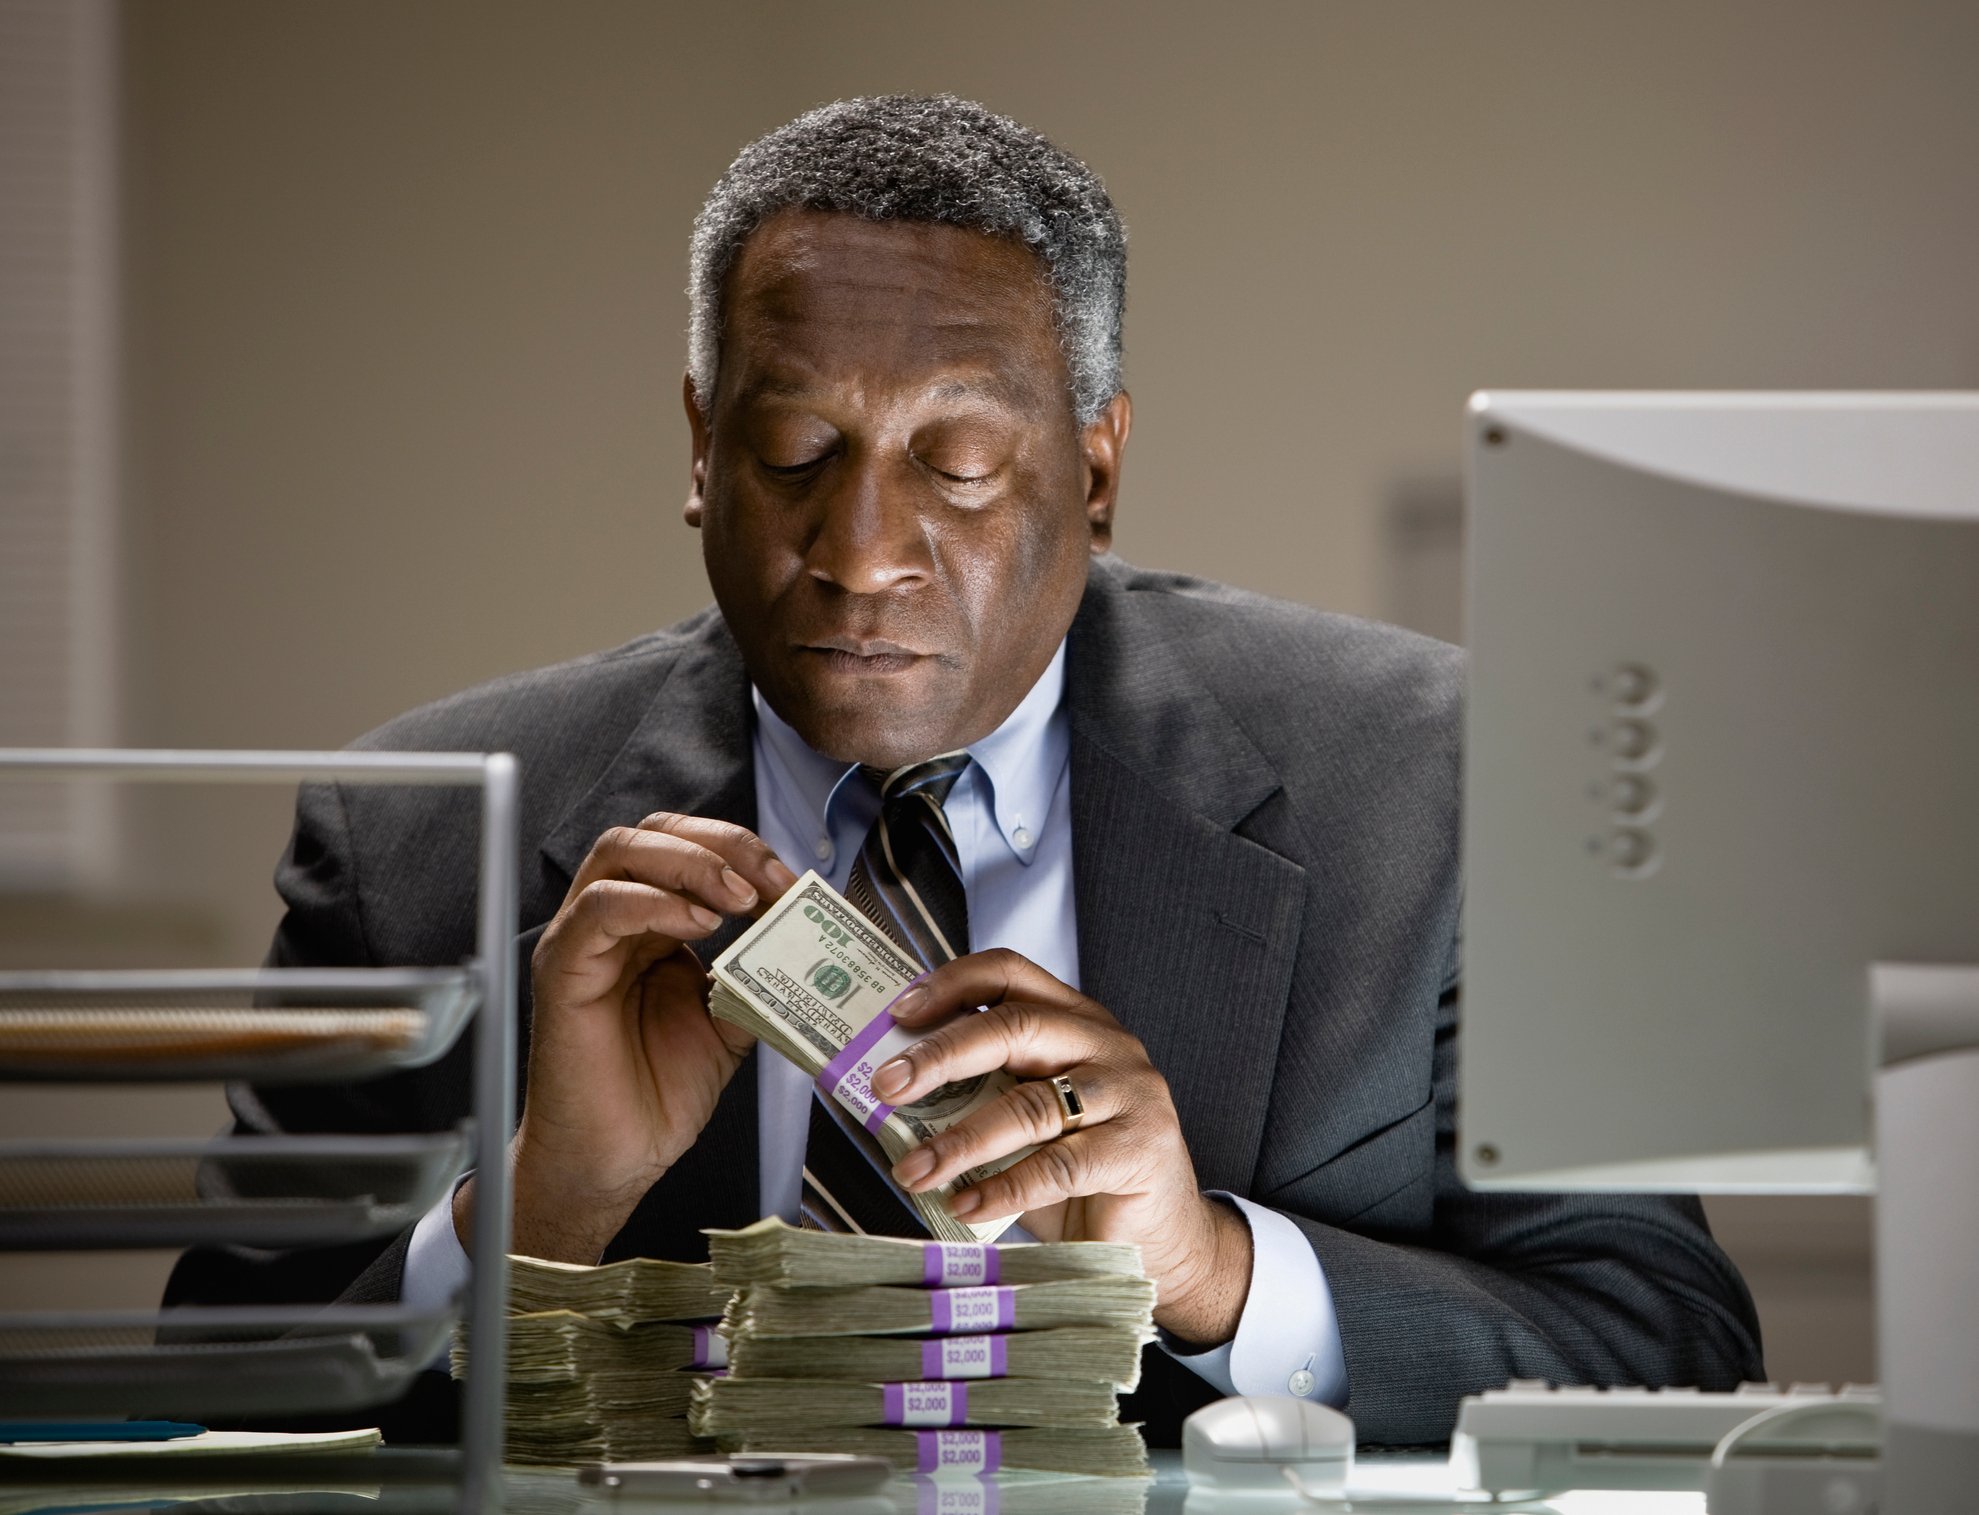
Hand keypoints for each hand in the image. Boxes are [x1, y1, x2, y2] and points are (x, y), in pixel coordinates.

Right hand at [454, 815, 797, 1263]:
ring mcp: (583, 940)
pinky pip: (598, 910)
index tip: (793, 884)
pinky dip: (653, 903)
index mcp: (651, 924)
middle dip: (722, 843)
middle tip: (771, 881)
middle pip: (654, 832)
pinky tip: (698, 925)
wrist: (614, 1160)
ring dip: (690, 863)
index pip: (688, 847)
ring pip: (621, 854)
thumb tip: (806, 941)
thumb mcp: (729, 1023)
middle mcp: (612, 920)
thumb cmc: (656, 1095)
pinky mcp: (562, 970)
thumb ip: (757, 975)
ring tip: (739, 898)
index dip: (743, 852)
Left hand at [871, 949, 1252, 1344]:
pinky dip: (1003, 1189)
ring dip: (961, 1141)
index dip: (950, 985)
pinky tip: (966, 1206)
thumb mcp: (1026, 1121)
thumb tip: (893, 1096)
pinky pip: (1059, 1166)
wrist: (1159, 1239)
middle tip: (888, 1086)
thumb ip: (979, 1096)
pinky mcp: (1140, 1149)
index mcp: (1073, 1020)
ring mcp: (1128, 1093)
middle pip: (1015, 1028)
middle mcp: (1104, 1044)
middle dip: (942, 1056)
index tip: (898, 1015)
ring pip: (1031, 1104)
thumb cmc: (1081, 1175)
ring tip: (915, 1170)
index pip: (1009, 973)